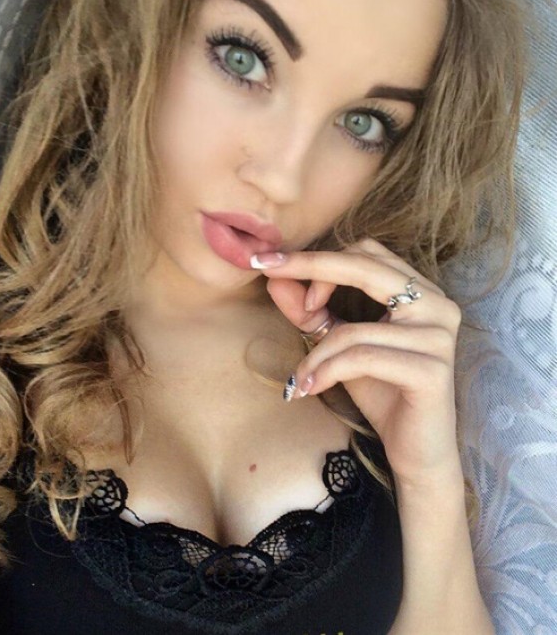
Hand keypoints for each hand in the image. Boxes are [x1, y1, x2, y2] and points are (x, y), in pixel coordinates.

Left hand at [252, 238, 463, 488]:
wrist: (417, 451)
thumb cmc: (383, 392)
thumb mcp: (341, 346)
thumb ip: (313, 312)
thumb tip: (275, 279)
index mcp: (421, 291)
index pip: (366, 252)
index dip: (320, 259)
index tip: (274, 266)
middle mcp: (437, 304)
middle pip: (364, 267)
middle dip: (309, 268)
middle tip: (266, 272)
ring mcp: (438, 336)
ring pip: (352, 329)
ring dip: (315, 354)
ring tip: (300, 377)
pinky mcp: (431, 370)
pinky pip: (361, 359)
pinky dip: (326, 372)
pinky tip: (311, 388)